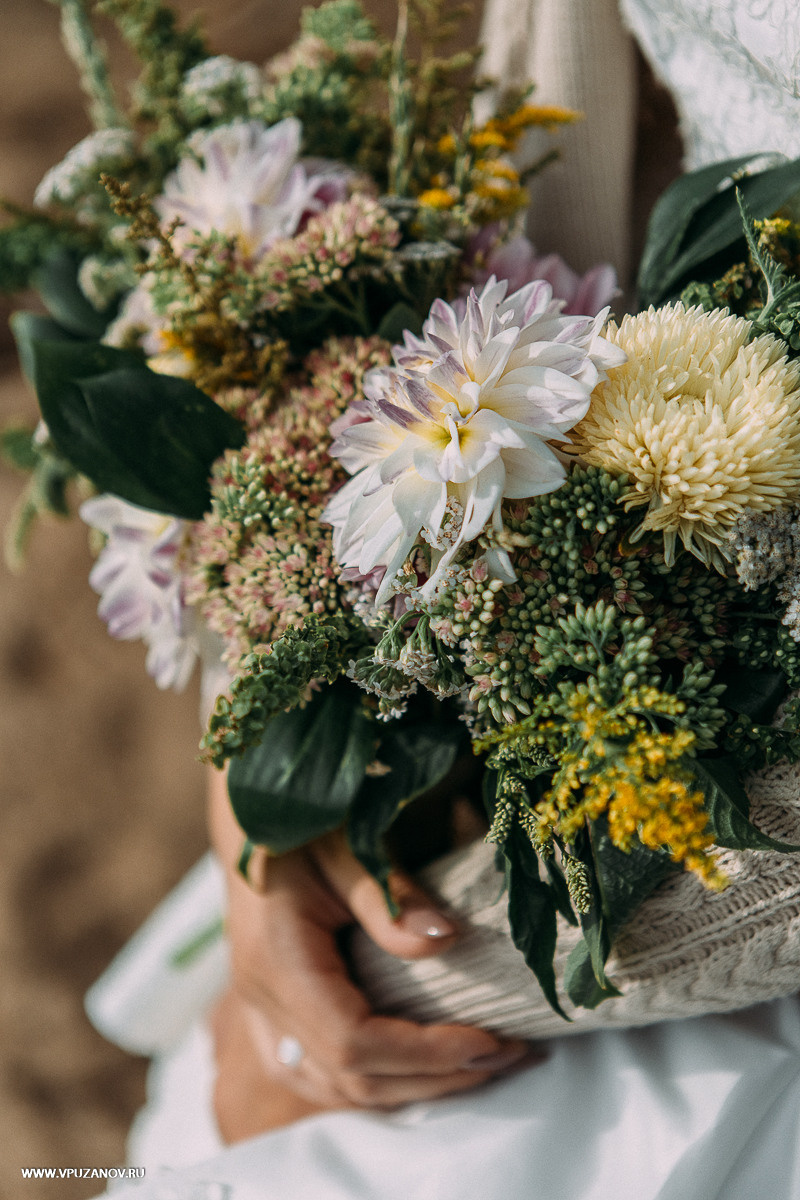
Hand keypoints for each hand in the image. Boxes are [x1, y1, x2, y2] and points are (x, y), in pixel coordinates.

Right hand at [208, 770, 535, 1142]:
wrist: (261, 809)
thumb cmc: (305, 818)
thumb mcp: (348, 842)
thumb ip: (389, 895)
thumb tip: (446, 941)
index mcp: (276, 958)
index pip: (352, 1041)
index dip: (424, 1053)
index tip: (491, 1040)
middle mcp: (262, 997)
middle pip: (351, 1078)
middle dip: (438, 1078)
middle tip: (512, 1054)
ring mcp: (263, 1013)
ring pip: (337, 1088)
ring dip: (416, 1088)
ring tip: (485, 1065)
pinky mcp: (274, 1015)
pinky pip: (324, 1077)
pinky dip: (382, 1082)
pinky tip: (430, 1070)